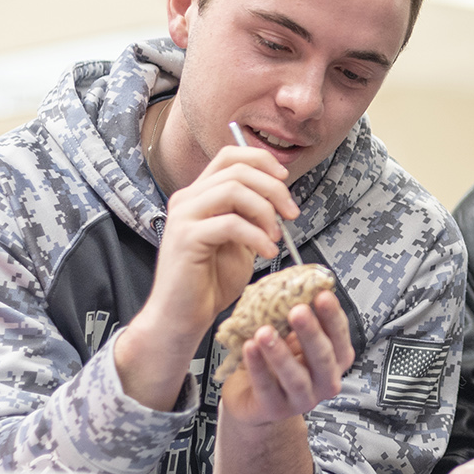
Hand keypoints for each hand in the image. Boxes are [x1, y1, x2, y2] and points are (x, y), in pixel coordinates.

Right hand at [148, 144, 296, 335]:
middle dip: (273, 189)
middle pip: (237, 170)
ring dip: (265, 211)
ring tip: (275, 236)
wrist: (183, 317)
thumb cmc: (210, 281)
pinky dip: (256, 236)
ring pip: (234, 190)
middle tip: (290, 214)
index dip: (262, 161)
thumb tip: (280, 195)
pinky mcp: (186, 238)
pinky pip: (230, 223)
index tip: (285, 181)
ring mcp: (183, 217)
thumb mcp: (240, 239)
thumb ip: (252, 214)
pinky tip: (267, 252)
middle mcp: (187, 199)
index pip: (230, 156)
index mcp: (199, 195)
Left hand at [218, 291, 352, 425]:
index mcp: (335, 360)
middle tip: (298, 311)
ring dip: (281, 354)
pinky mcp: (275, 410)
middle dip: (311, 332)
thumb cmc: (277, 362)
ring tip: (265, 332)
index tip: (322, 295)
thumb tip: (295, 281)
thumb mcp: (292, 337)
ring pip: (296, 378)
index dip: (333, 317)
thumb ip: (297, 316)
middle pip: (323, 358)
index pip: (340, 337)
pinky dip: (257, 367)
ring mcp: (302, 400)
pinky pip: (266, 388)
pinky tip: (249, 348)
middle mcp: (324, 381)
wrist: (252, 396)